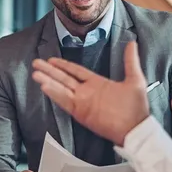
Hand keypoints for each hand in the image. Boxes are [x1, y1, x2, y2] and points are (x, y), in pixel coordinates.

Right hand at [32, 41, 148, 146]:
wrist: (136, 128)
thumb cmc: (136, 107)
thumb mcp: (135, 79)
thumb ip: (130, 61)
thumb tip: (132, 42)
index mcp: (96, 83)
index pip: (75, 71)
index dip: (63, 64)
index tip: (51, 59)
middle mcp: (86, 91)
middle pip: (63, 78)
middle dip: (49, 70)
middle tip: (36, 63)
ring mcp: (82, 102)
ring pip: (61, 88)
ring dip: (48, 80)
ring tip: (35, 73)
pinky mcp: (80, 112)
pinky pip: (64, 101)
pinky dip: (54, 93)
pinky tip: (45, 86)